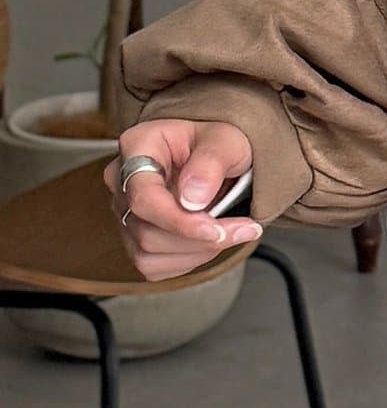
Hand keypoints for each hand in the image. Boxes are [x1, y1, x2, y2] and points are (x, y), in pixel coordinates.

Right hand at [103, 118, 260, 279]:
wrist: (222, 157)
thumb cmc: (220, 142)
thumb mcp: (227, 141)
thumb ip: (210, 162)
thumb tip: (192, 198)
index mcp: (138, 147)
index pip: (143, 198)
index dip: (179, 221)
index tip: (216, 230)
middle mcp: (122, 181)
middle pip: (146, 231)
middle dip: (199, 239)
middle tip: (243, 229)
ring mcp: (125, 211)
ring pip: (148, 253)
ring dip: (198, 251)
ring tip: (232, 231)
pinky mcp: (134, 236)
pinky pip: (154, 266)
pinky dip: (189, 260)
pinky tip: (210, 240)